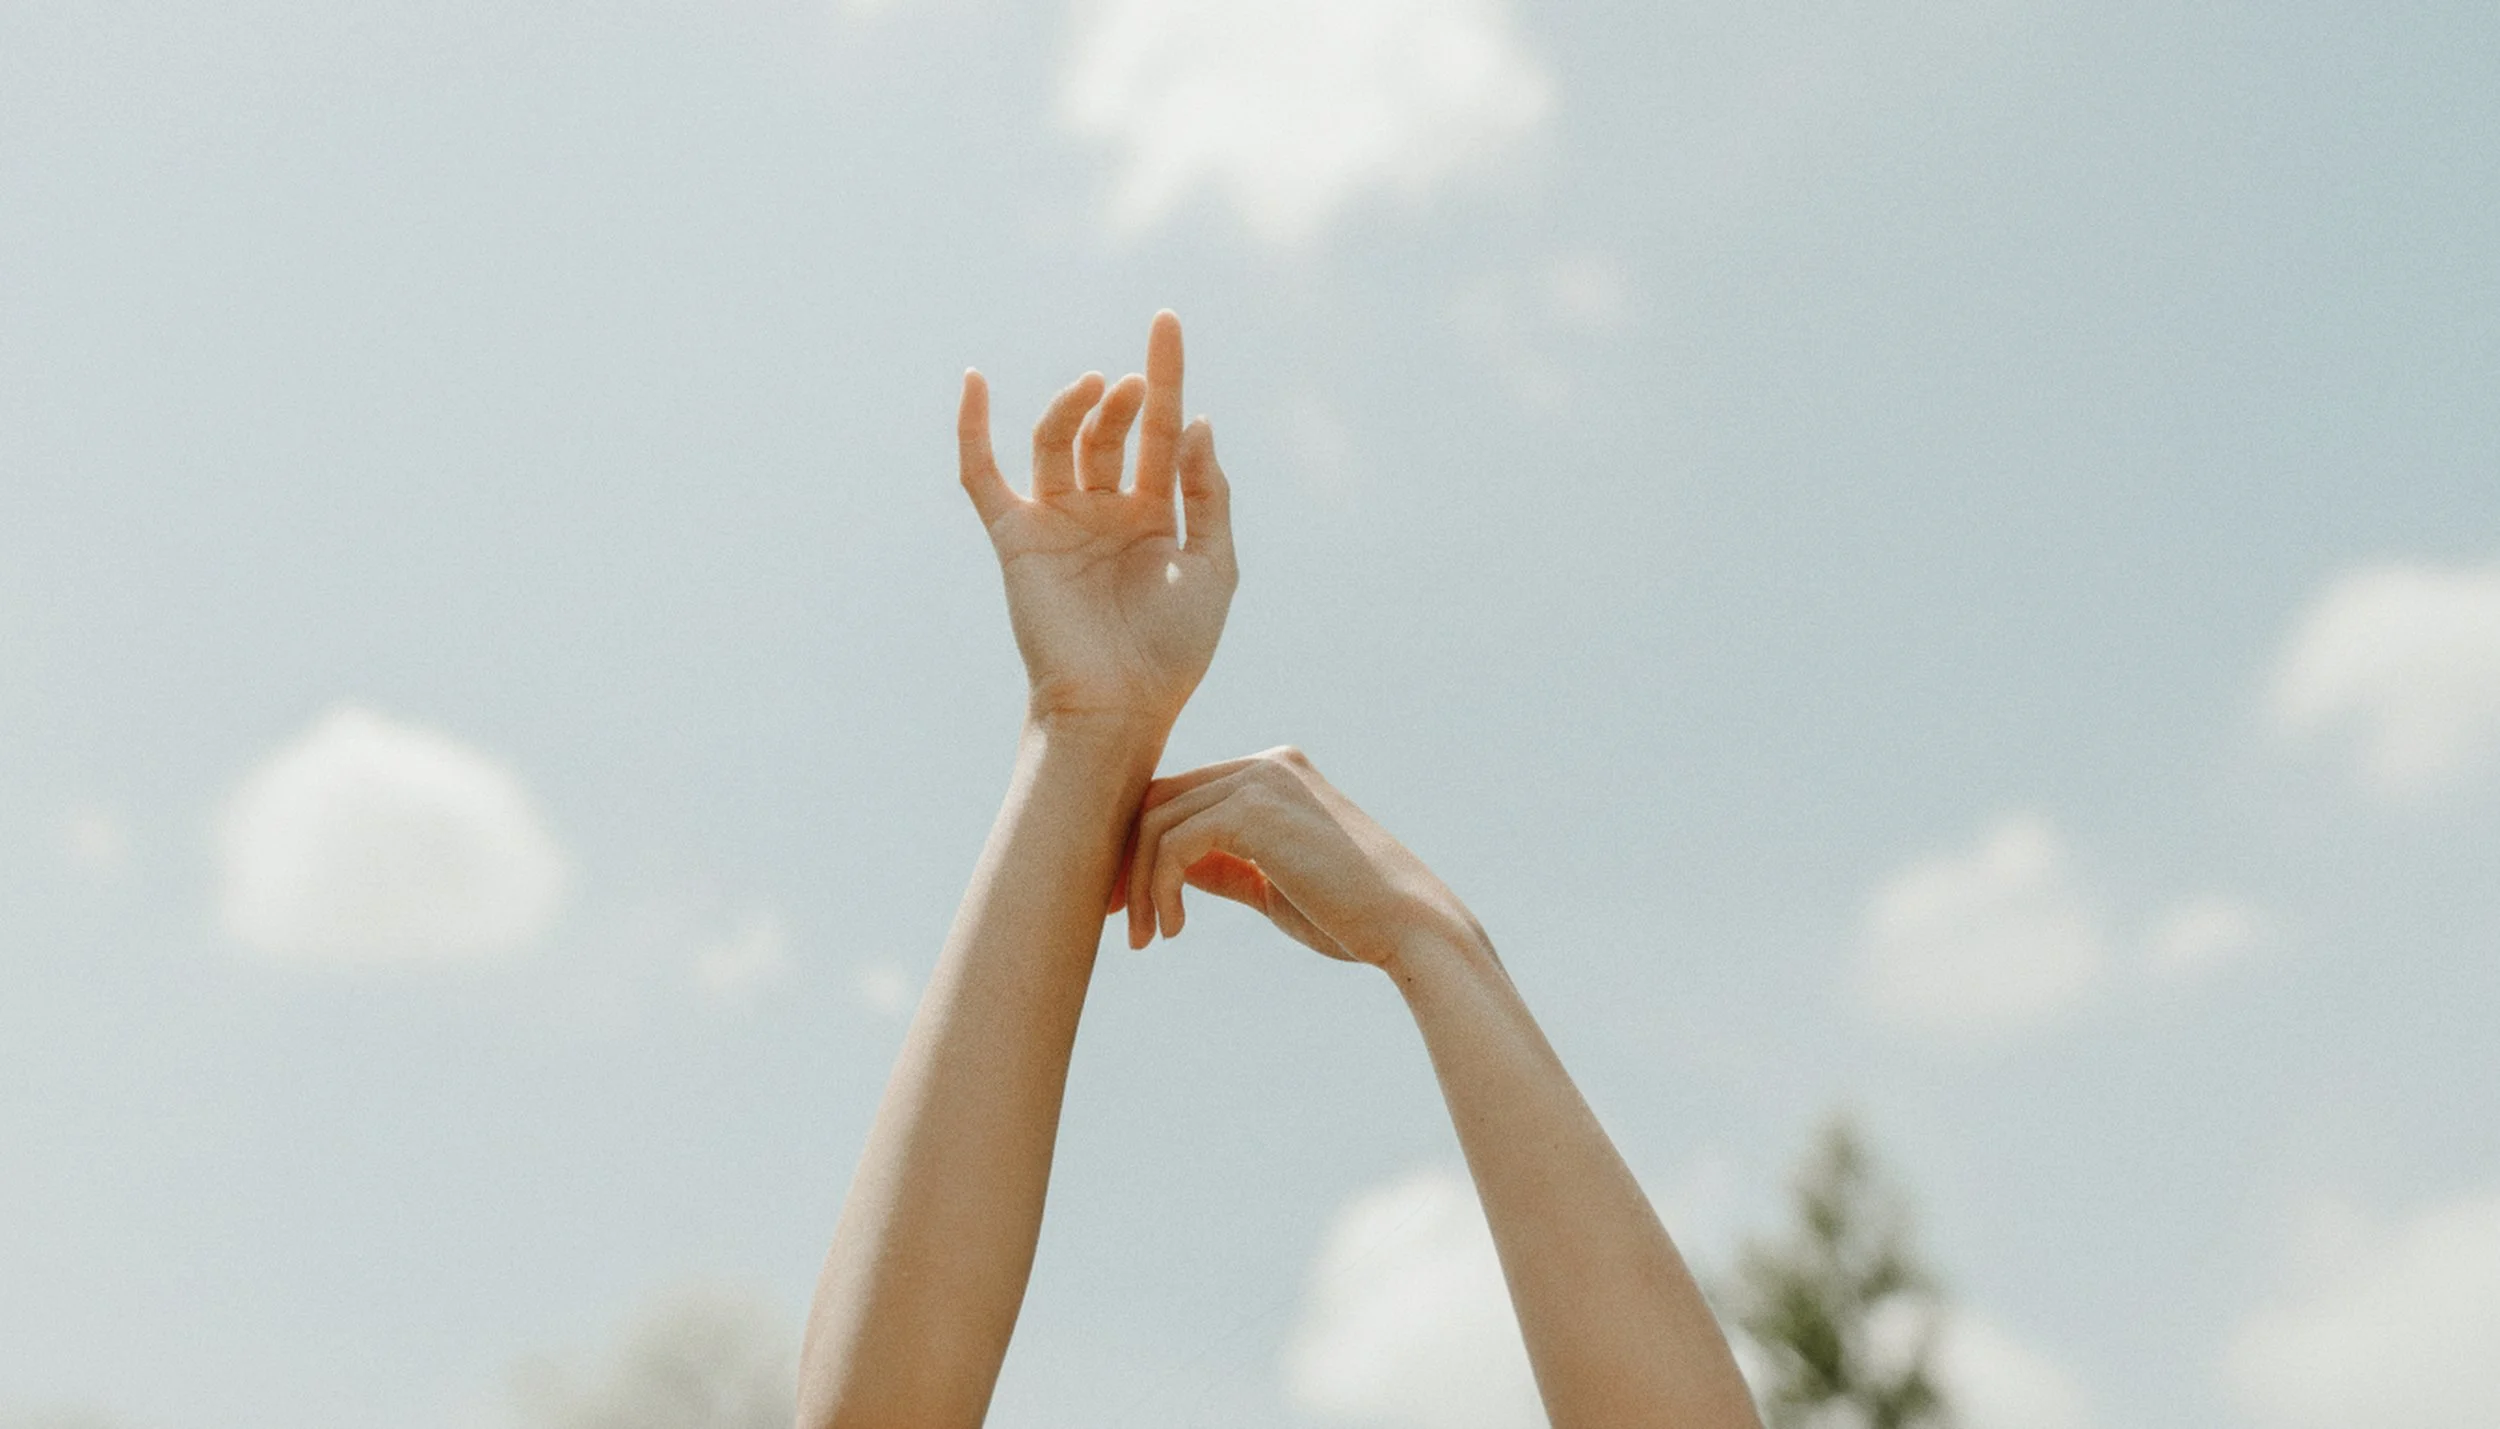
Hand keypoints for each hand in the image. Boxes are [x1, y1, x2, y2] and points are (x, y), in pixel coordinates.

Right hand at [959, 311, 1236, 741]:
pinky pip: (984, 476)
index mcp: (1155, 512)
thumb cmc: (1173, 650)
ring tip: (1101, 387)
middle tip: (1137, 386)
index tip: (1168, 319)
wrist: (1120, 707)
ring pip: (1058, 440)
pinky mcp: (1016, 539)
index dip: (1167, 372)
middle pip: (1110, 429)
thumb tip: (1194, 422)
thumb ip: (1207, 495)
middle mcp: (1104, 509)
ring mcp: (1057, 521)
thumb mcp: (1215, 567)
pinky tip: (975, 382)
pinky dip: (975, 429)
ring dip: (1077, 407)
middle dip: (1125, 399)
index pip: (1160, 427)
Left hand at [1119, 746, 1483, 967]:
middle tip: (1117, 924)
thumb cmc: (1349, 918)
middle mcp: (1266, 765)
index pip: (1180, 797)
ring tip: (1147, 937)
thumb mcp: (1272, 885)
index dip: (1140, 850)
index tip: (1125, 907)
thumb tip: (1169, 870)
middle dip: (1127, 862)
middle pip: (1157, 800)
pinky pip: (1173, 842)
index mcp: (1274, 776)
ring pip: (1156, 821)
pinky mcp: (1254, 809)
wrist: (1409, 928)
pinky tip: (1174, 929)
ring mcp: (1261, 780)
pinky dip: (1160, 888)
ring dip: (1140, 885)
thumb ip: (1224, 866)